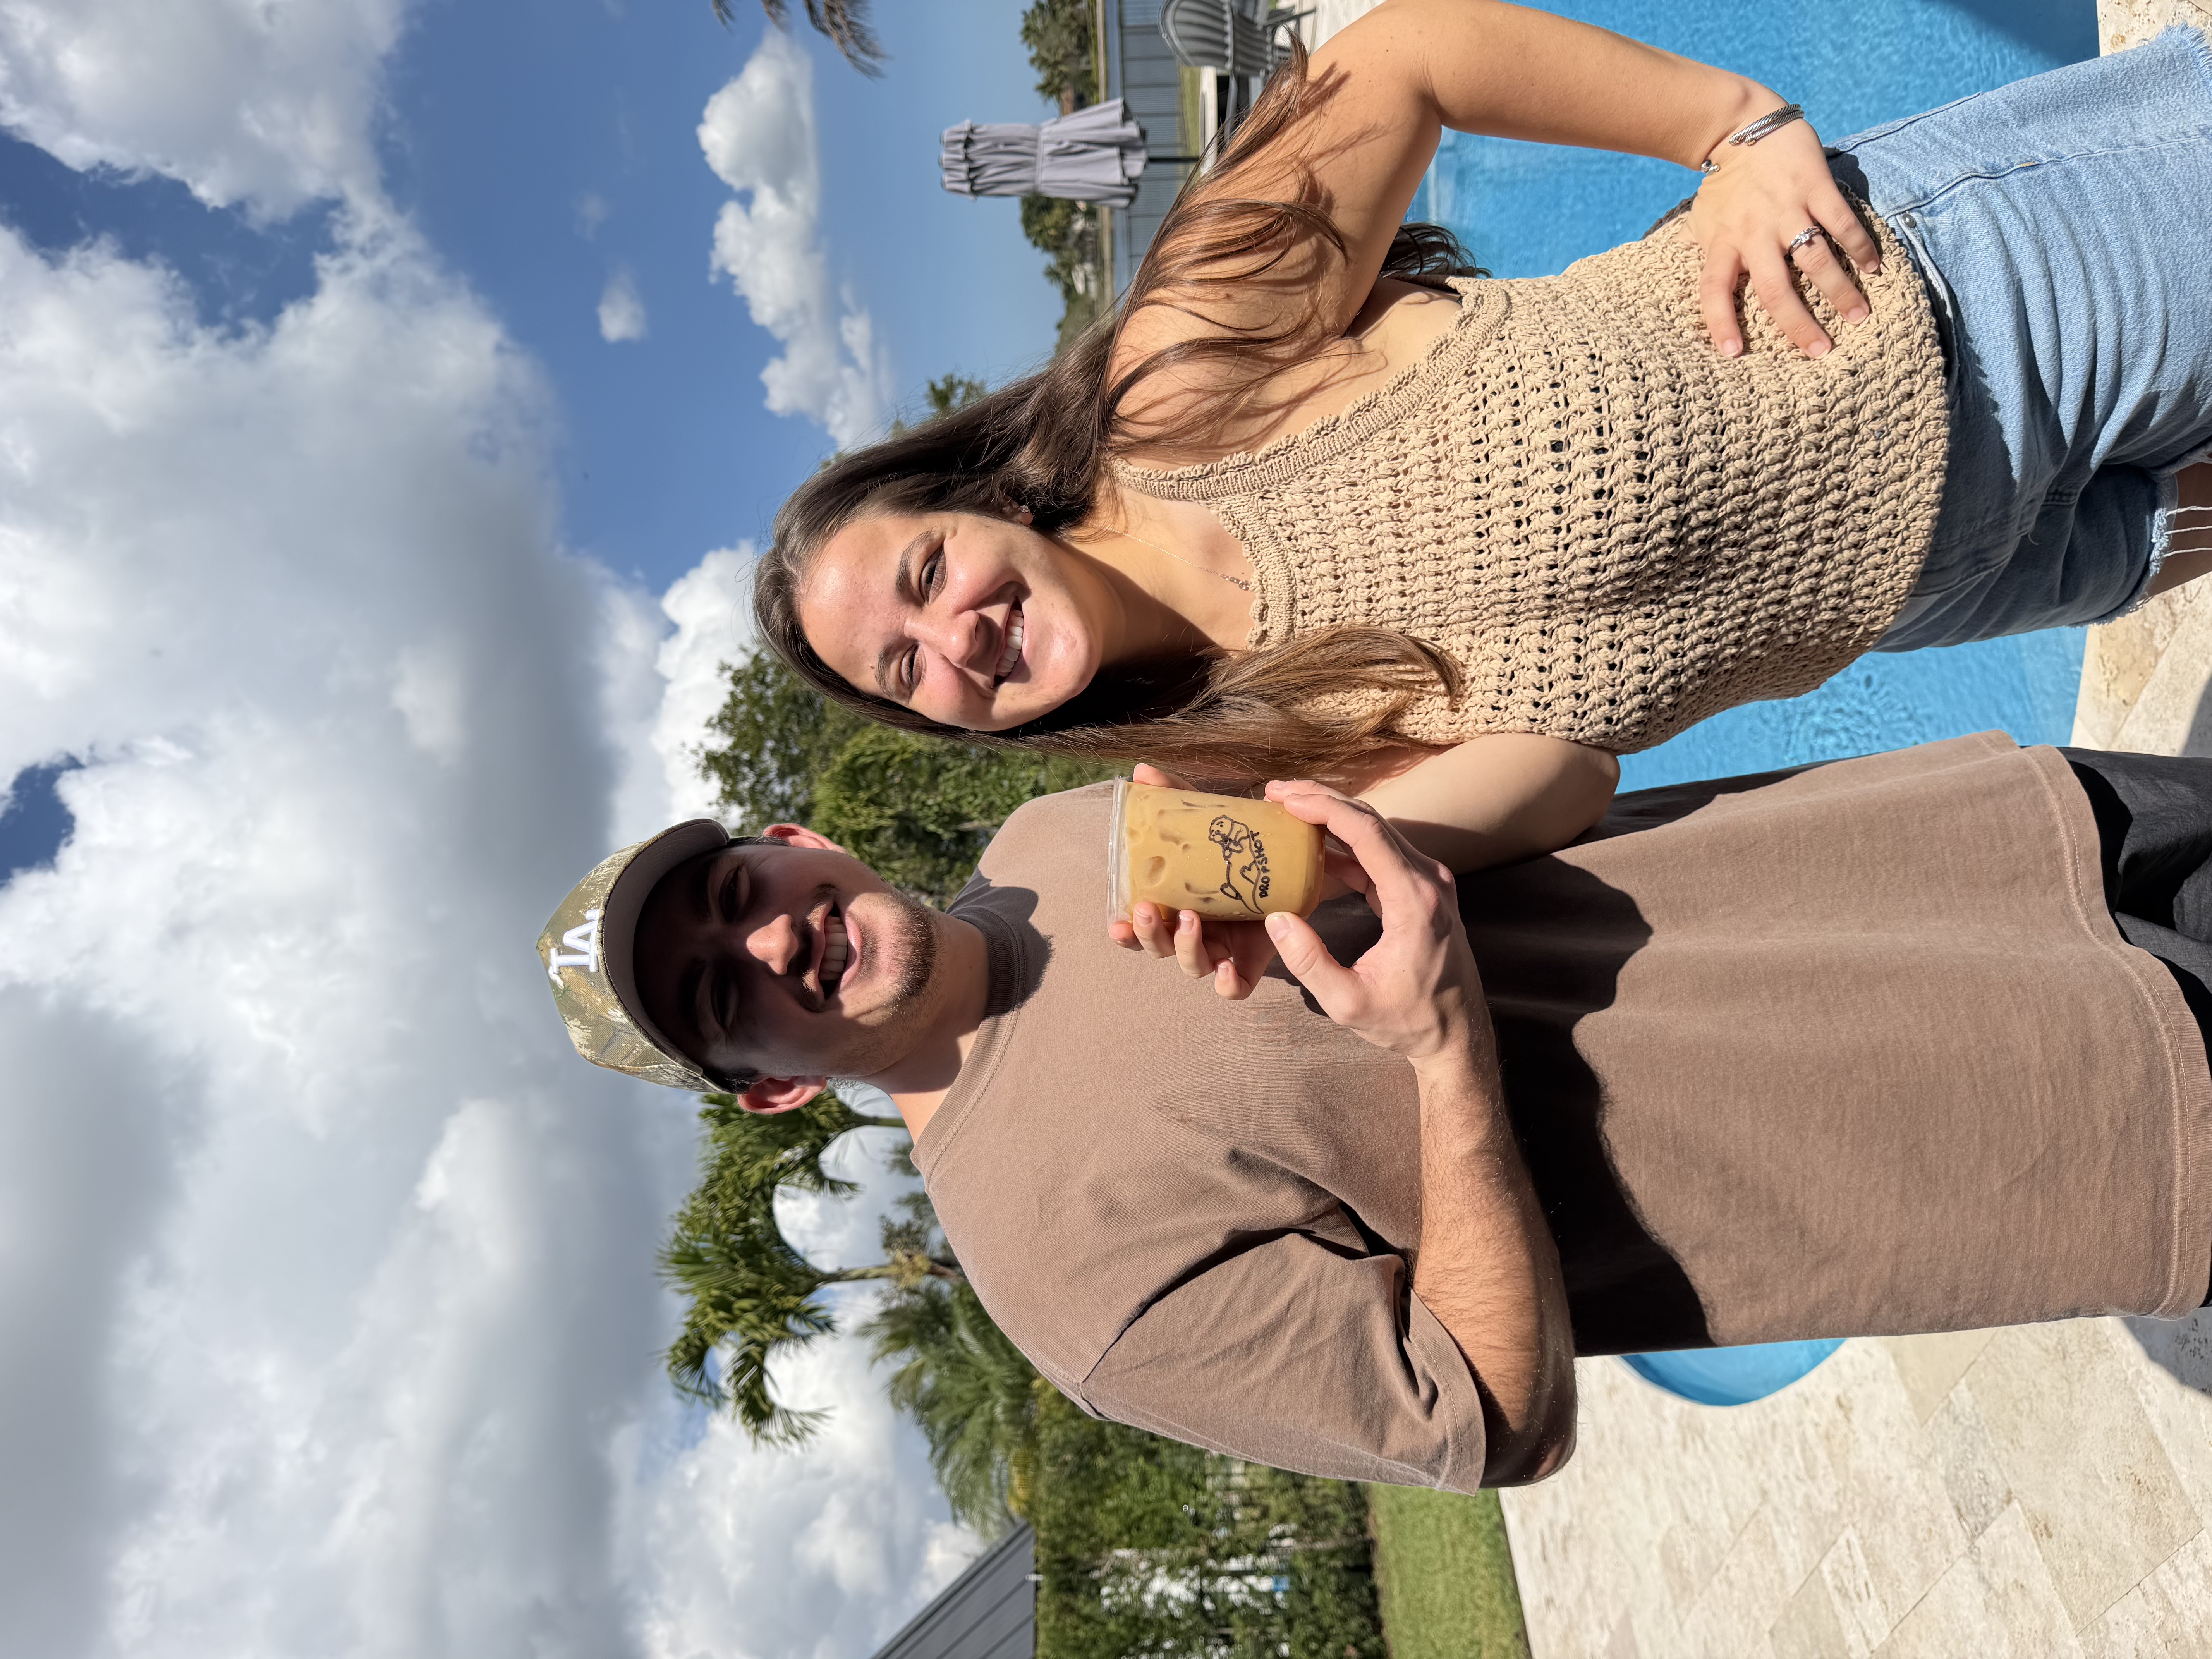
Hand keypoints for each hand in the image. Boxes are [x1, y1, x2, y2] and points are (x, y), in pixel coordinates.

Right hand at [1107, 764, 1281, 998]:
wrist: (1294, 865)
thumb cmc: (1239, 850)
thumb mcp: (1207, 823)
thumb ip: (1176, 798)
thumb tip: (1141, 772)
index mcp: (1176, 907)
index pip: (1141, 927)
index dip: (1125, 930)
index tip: (1115, 921)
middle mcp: (1195, 934)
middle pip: (1161, 948)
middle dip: (1151, 934)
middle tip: (1152, 908)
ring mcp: (1223, 951)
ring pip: (1193, 965)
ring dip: (1185, 946)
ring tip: (1192, 920)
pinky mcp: (1252, 963)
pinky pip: (1235, 987)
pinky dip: (1226, 983)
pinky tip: (1226, 969)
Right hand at [1258, 780, 1484, 1068]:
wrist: (1457, 1033)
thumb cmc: (1408, 1021)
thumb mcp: (1348, 1004)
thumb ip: (1310, 963)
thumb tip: (1276, 919)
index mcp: (1415, 900)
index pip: (1368, 833)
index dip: (1324, 808)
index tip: (1286, 798)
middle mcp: (1429, 880)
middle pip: (1372, 821)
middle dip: (1322, 800)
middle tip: (1276, 793)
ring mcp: (1430, 881)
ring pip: (1377, 831)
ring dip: (1333, 816)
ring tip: (1287, 808)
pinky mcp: (1423, 889)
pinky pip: (1381, 852)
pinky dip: (1346, 841)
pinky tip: (1313, 842)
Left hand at [1686, 115, 1880, 358]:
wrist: (1741, 126)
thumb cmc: (1723, 184)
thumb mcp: (1704, 221)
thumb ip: (1710, 253)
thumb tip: (1707, 286)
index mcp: (1723, 242)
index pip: (1714, 290)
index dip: (1720, 323)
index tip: (1733, 354)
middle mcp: (1755, 231)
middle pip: (1776, 289)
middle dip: (1799, 325)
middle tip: (1822, 352)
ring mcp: (1787, 209)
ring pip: (1815, 260)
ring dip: (1840, 291)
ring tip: (1860, 317)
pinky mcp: (1816, 186)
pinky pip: (1841, 222)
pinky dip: (1860, 246)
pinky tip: (1874, 268)